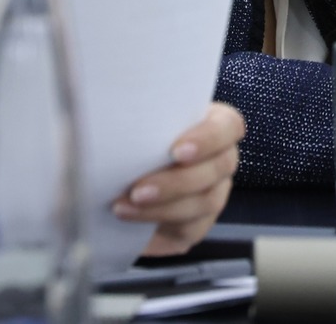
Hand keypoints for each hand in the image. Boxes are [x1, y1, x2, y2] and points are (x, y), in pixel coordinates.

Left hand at [119, 102, 243, 255]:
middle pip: (216, 170)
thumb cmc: (137, 132)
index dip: (207, 139)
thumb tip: (108, 107)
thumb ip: (140, 113)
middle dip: (175, 182)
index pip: (227, 127)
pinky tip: (129, 219)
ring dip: (162, 208)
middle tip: (138, 189)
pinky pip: (188, 229)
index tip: (177, 151)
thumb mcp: (141, 117)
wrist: (123, 165)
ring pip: (203, 203)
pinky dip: (156, 225)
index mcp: (215, 124)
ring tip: (124, 206)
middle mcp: (221, 159)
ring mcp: (214, 193)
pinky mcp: (197, 223)